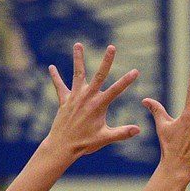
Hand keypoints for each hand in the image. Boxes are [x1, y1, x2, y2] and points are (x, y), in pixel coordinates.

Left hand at [45, 43, 140, 158]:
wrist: (63, 146)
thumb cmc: (85, 143)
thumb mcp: (106, 138)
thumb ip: (122, 133)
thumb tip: (138, 129)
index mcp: (99, 105)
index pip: (116, 90)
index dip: (127, 80)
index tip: (135, 71)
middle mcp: (87, 97)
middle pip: (99, 75)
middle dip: (106, 61)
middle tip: (111, 47)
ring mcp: (75, 97)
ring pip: (78, 73)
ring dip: (78, 58)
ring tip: (78, 44)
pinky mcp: (64, 100)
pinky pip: (59, 86)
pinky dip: (55, 77)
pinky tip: (51, 67)